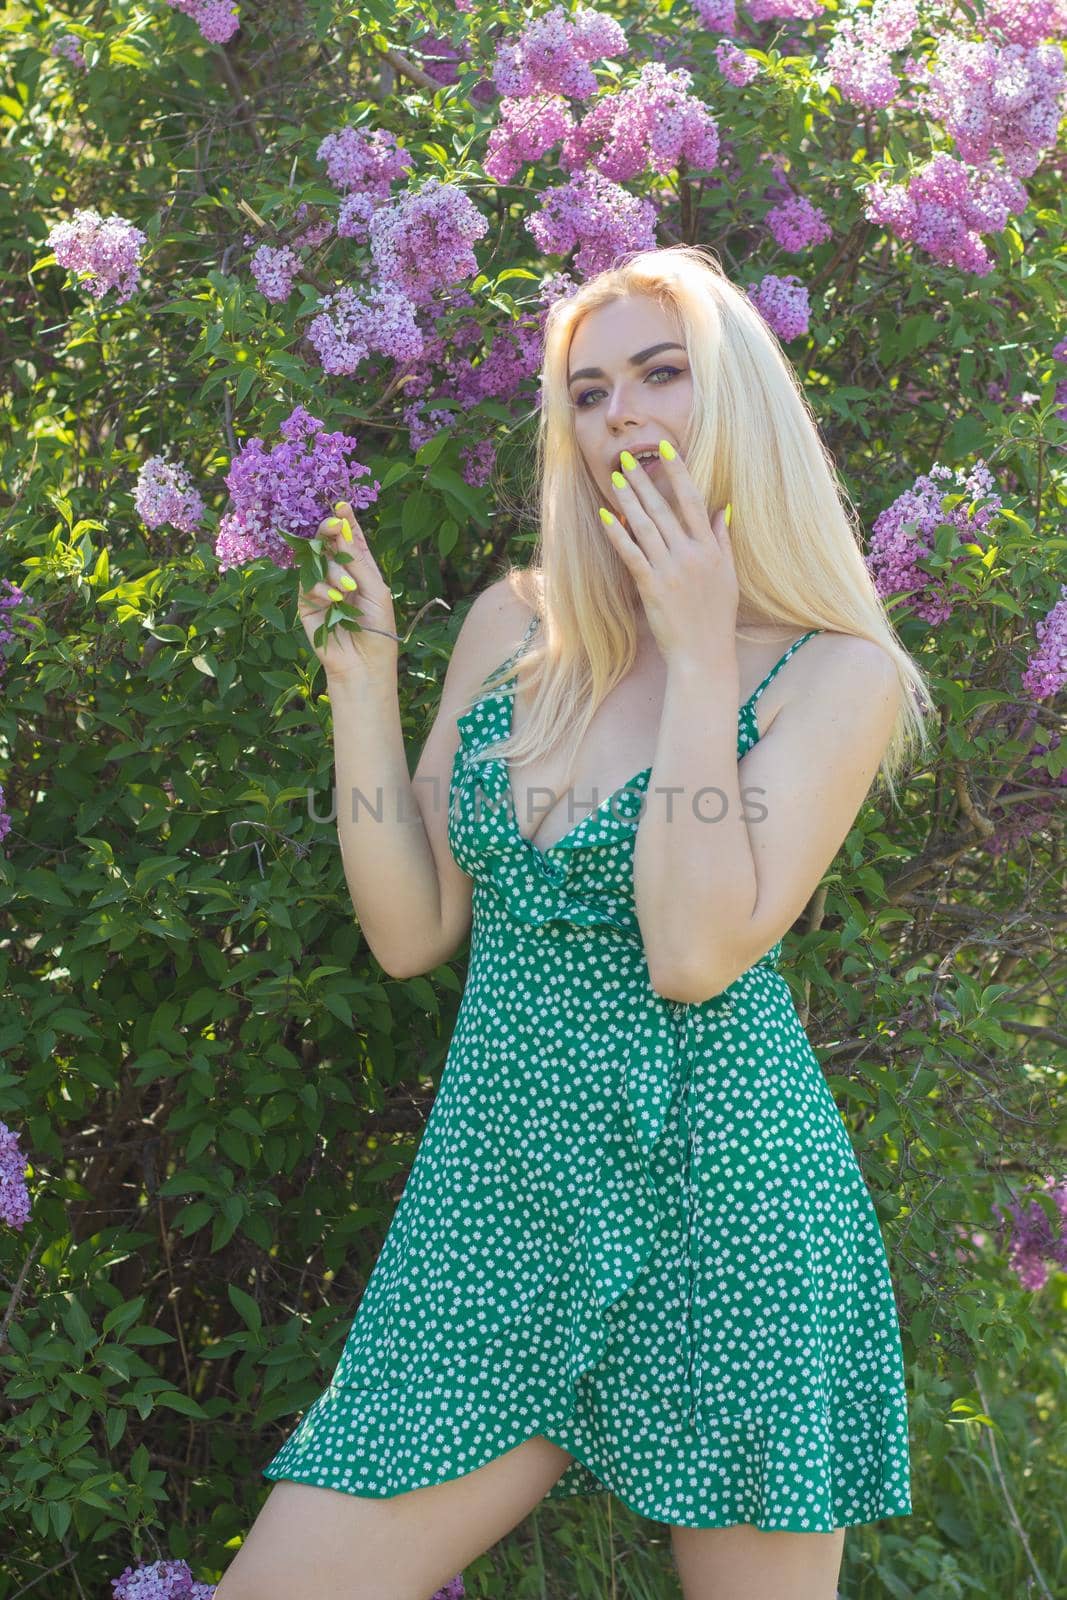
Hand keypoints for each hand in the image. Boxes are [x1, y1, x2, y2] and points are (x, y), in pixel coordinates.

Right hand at [296, 500, 398, 679]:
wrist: (365, 663)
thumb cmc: (378, 628)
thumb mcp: (376, 590)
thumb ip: (359, 561)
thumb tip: (342, 530)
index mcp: (360, 570)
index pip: (351, 540)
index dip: (346, 522)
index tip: (343, 505)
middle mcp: (339, 575)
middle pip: (329, 544)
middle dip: (331, 532)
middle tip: (333, 524)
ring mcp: (321, 588)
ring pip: (319, 563)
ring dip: (334, 571)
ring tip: (348, 590)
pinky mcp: (307, 604)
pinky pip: (308, 584)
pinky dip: (322, 588)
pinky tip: (334, 600)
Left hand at [598, 443, 737, 664]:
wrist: (704, 653)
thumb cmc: (716, 617)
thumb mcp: (728, 576)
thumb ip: (723, 541)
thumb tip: (723, 510)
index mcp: (710, 548)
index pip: (693, 500)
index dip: (678, 472)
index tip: (665, 448)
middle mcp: (691, 554)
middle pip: (663, 509)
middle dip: (643, 481)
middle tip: (626, 457)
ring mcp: (670, 570)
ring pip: (645, 526)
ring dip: (628, 499)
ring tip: (615, 478)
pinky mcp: (652, 587)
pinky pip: (631, 554)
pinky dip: (617, 534)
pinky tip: (605, 516)